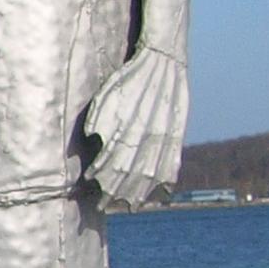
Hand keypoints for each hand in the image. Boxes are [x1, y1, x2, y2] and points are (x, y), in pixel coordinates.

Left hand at [80, 47, 189, 208]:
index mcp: (127, 128)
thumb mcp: (107, 96)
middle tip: (103, 206)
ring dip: (138, 194)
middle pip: (129, 175)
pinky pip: (171, 165)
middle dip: (115, 193)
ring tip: (129, 206)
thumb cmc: (128, 79)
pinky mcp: (178, 136)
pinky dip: (164, 182)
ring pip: (151, 174)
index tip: (91, 188)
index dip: (100, 179)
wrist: (163, 61)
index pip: (111, 164)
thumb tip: (93, 144)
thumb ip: (98, 121)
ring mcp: (165, 138)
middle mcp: (146, 137)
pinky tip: (157, 193)